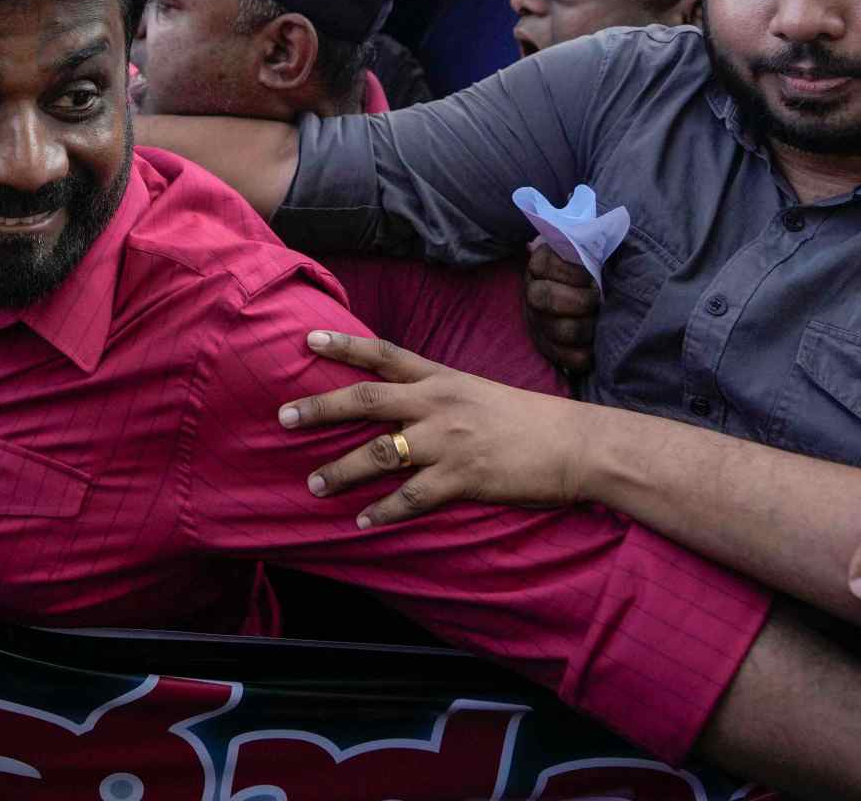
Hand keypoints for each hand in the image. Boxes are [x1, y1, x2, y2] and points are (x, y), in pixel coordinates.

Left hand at [277, 330, 586, 526]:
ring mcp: (449, 441)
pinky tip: (362, 521)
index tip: (306, 338)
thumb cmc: (528, 420)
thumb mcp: (477, 392)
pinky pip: (412, 497)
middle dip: (321, 408)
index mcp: (442, 379)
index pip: (384, 353)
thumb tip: (401, 403)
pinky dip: (383, 511)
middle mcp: (438, 404)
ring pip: (381, 454)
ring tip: (313, 485)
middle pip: (367, 399)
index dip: (343, 345)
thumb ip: (438, 395)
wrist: (577, 444)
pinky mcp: (463, 477)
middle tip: (283, 416)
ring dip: (342, 471)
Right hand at [524, 241, 598, 375]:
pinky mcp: (548, 347)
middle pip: (543, 298)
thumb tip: (599, 223)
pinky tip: (595, 345)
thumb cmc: (595, 268)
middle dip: (578, 301)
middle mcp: (533, 293)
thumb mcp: (591, 247)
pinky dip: (584, 354)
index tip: (590, 274)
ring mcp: (538, 322)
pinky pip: (564, 357)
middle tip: (597, 298)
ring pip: (557, 330)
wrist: (597, 297)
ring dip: (585, 327)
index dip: (569, 271)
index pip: (542, 264)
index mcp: (540, 265)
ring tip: (600, 320)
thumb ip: (589, 236)